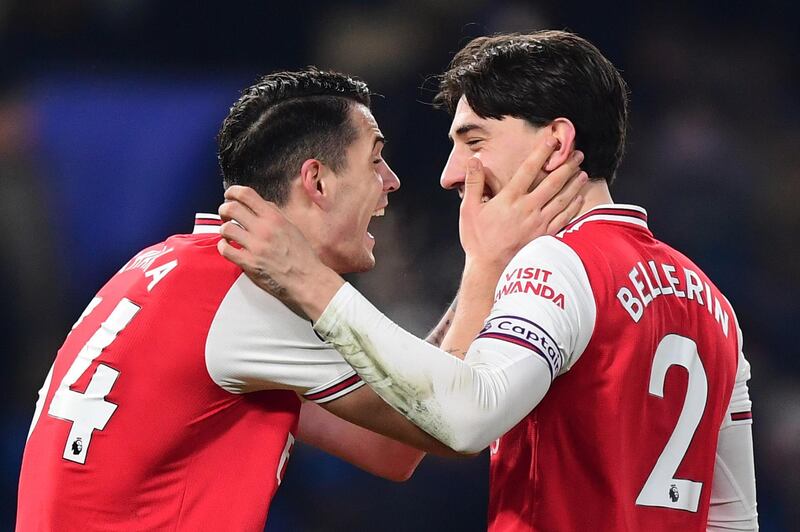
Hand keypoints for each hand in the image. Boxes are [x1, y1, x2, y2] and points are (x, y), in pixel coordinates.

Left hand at [217, 186, 342, 317]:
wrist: (307, 280)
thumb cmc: (302, 257)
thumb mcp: (292, 228)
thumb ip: (275, 214)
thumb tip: (260, 204)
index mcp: (275, 218)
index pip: (246, 194)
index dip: (233, 192)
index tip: (229, 195)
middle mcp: (264, 229)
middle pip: (231, 208)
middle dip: (224, 210)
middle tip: (226, 216)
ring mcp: (256, 247)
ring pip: (226, 228)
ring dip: (224, 230)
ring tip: (229, 234)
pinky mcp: (249, 263)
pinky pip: (225, 250)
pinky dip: (223, 246)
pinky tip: (229, 247)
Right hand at [458, 138, 586, 270]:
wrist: (490, 269)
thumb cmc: (478, 239)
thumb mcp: (468, 209)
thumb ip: (473, 183)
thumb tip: (475, 160)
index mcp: (509, 199)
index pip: (528, 170)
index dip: (541, 153)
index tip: (551, 140)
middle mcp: (527, 208)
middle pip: (552, 182)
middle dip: (566, 166)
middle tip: (578, 154)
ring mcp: (539, 223)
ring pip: (562, 198)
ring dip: (574, 184)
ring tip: (582, 172)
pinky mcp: (544, 236)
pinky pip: (564, 218)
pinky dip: (573, 206)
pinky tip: (579, 198)